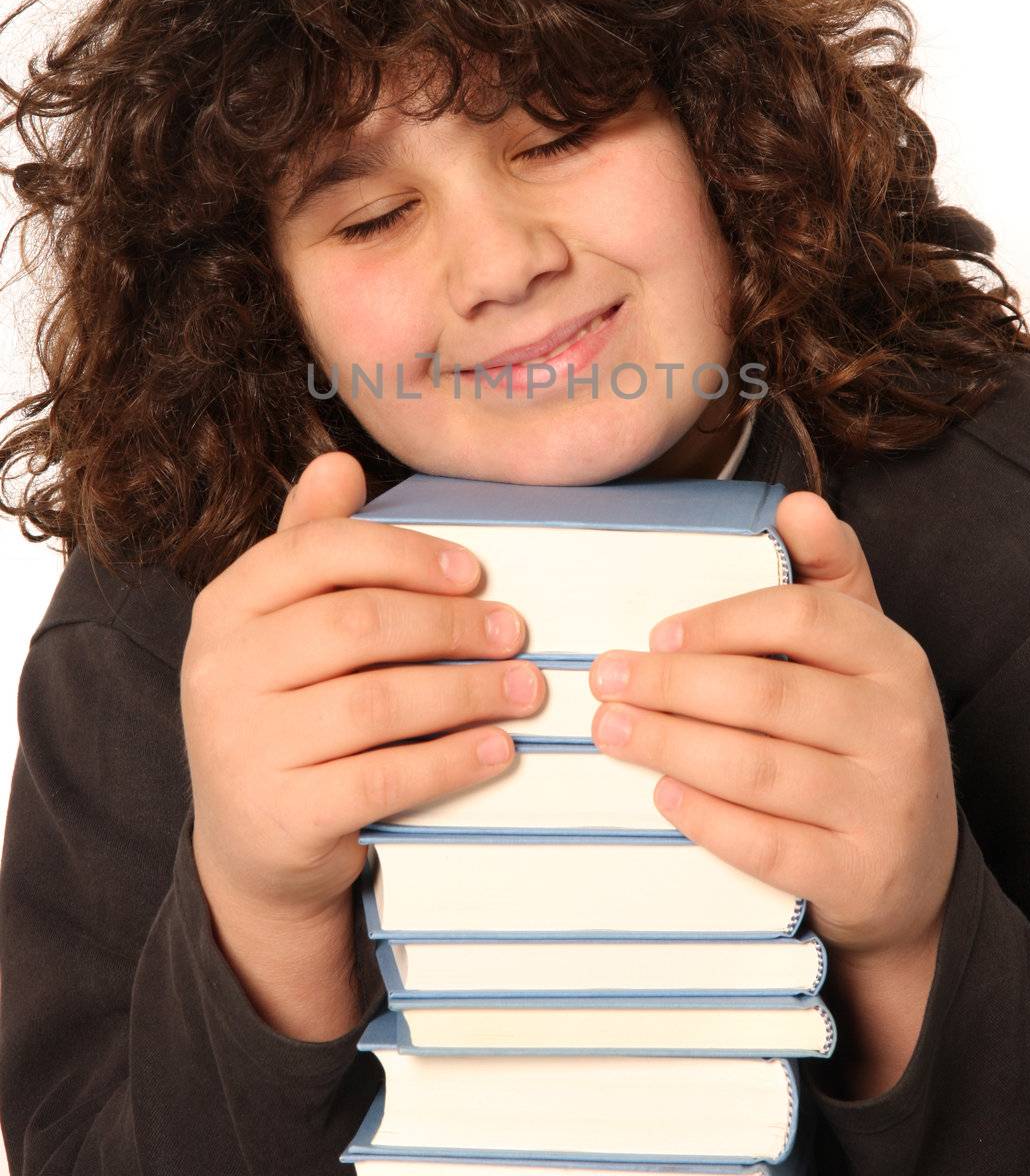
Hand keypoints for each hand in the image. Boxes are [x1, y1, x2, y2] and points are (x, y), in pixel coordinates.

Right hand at [180, 450, 542, 925]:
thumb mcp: (283, 628)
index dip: (405, 554)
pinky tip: (500, 748)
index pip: (318, 552)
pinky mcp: (281, 815)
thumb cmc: (288, 713)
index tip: (475, 573)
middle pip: (358, 625)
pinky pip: (386, 776)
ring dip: (468, 691)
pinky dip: (453, 759)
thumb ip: (312, 547)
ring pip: (379, 701)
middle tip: (516, 633)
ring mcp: (243, 747)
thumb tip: (339, 462)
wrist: (253, 850)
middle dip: (452, 625)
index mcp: (225, 607)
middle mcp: (220, 671)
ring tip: (526, 689)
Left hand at [589, 491, 958, 963]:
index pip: (802, 616)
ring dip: (671, 744)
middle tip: (605, 682)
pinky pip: (766, 842)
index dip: (719, 621)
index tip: (655, 632)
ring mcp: (884, 804)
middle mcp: (900, 726)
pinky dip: (707, 816)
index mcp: (893, 658)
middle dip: (671, 684)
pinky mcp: (859, 873)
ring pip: (758, 766)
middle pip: (766, 692)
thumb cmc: (862, 741)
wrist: (916, 874)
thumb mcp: (862, 654)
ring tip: (611, 730)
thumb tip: (798, 504)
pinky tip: (662, 793)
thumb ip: (829, 576)